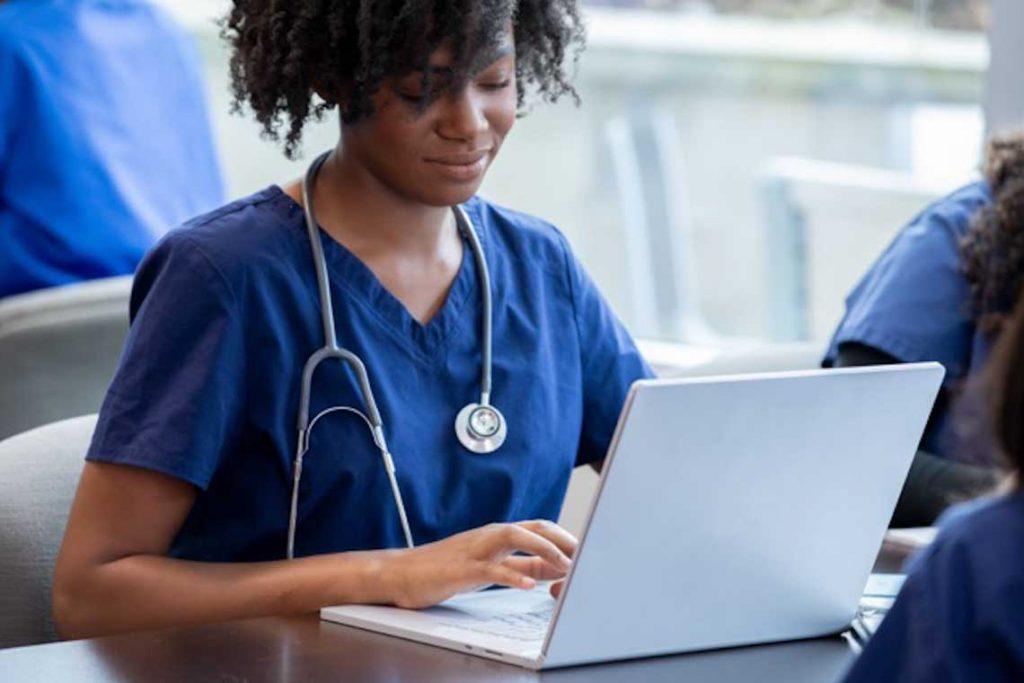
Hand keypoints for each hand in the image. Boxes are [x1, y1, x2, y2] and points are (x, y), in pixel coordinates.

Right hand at [383, 520, 577, 608]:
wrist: (400, 573)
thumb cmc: (444, 570)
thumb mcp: (489, 566)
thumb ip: (520, 566)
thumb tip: (553, 569)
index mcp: (498, 536)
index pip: (540, 530)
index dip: (566, 539)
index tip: (588, 553)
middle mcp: (490, 536)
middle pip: (534, 527)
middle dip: (563, 539)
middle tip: (586, 555)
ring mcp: (476, 549)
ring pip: (515, 536)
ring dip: (544, 549)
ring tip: (565, 564)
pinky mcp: (462, 568)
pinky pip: (491, 569)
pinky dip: (512, 576)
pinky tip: (527, 586)